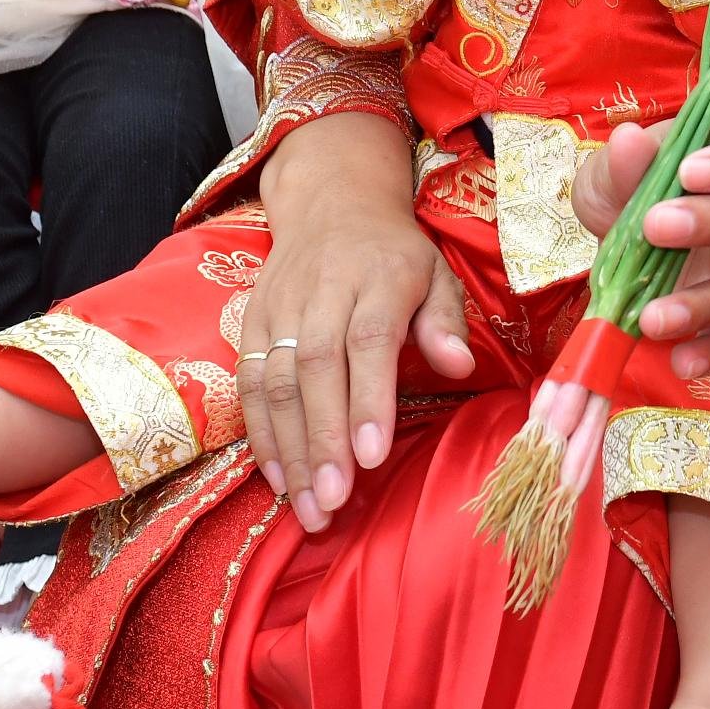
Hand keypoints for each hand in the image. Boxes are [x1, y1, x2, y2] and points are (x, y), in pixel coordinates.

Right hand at [245, 116, 475, 529]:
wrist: (331, 201)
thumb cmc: (394, 252)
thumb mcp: (436, 272)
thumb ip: (445, 321)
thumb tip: (459, 365)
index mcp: (378, 277)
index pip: (368, 341)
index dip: (368, 399)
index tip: (372, 455)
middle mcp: (324, 292)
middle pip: (317, 370)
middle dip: (323, 441)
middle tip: (334, 502)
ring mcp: (281, 308)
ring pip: (279, 382)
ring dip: (290, 450)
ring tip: (308, 507)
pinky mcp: (253, 321)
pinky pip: (251, 382)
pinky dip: (260, 434)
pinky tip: (279, 479)